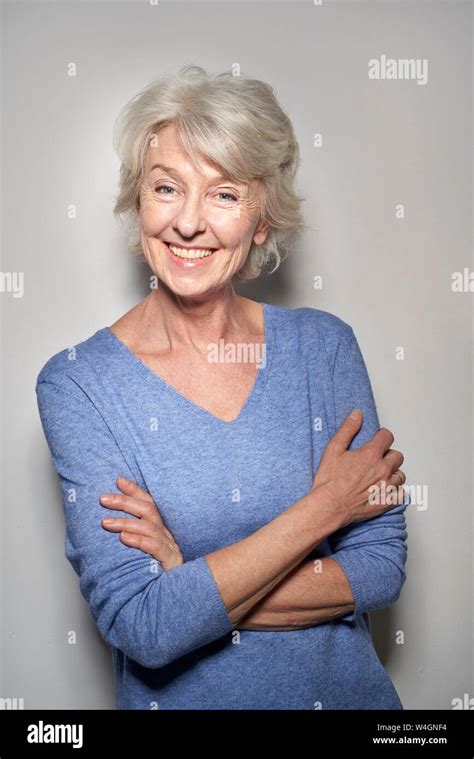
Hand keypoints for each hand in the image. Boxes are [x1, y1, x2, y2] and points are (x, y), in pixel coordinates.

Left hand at [100, 477, 183, 569]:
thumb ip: (131, 538)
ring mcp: (169, 548)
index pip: (148, 504)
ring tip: (106, 522)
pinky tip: (124, 538)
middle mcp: (166, 535)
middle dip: (125, 502)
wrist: (175, 599)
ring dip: (126, 521)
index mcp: (160, 530)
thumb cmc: (155, 575)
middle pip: (148, 510)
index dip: (134, 491)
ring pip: (149, 527)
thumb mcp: (142, 553)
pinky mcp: (170, 562)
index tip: (118, 480)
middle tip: (104, 498)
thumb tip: (104, 527)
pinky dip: (139, 540)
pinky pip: (156, 548)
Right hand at [311, 409, 406, 527]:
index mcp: (371, 454)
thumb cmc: (329, 481)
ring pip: (401, 475)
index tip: (377, 440)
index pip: (387, 436)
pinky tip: (386, 490)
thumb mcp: (333, 449)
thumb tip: (357, 414)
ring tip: (380, 475)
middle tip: (376, 459)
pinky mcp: (387, 502)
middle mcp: (383, 469)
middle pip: (397, 455)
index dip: (382, 436)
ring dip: (393, 473)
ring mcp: (387, 486)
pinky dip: (396, 491)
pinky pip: (402, 493)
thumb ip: (347, 430)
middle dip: (388, 455)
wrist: (329, 506)